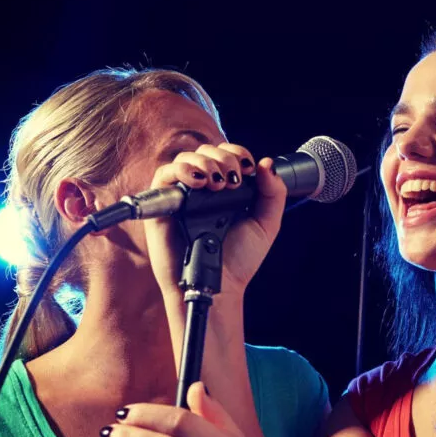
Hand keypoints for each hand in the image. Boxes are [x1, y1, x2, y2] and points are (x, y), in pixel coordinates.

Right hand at [144, 143, 287, 300]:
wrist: (219, 285)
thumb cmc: (239, 259)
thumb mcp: (266, 224)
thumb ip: (273, 194)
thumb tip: (267, 163)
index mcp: (227, 189)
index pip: (227, 155)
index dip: (238, 153)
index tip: (249, 168)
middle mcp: (204, 189)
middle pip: (207, 151)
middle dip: (224, 158)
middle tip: (233, 180)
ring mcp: (183, 195)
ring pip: (186, 158)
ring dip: (204, 162)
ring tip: (217, 182)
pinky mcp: (163, 205)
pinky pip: (164, 175)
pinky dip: (181, 171)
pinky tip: (198, 184)